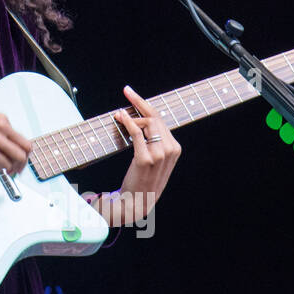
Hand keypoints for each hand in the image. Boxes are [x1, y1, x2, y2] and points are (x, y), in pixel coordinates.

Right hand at [0, 113, 32, 173]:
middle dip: (23, 161)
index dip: (21, 151)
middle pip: (26, 148)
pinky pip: (6, 165)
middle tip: (18, 169)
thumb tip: (7, 149)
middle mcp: (1, 127)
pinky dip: (4, 170)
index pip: (22, 138)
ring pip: (19, 158)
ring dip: (15, 167)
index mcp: (0, 119)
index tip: (17, 159)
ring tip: (8, 172)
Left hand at [104, 85, 181, 225]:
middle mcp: (170, 150)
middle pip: (155, 118)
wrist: (137, 203)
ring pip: (147, 123)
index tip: (133, 94)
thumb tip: (139, 120)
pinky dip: (128, 122)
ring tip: (119, 113)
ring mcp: (158, 155)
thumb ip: (153, 141)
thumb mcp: (155, 159)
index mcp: (174, 148)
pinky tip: (120, 117)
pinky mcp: (145, 159)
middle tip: (127, 91)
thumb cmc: (143, 179)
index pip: (161, 120)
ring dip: (131, 113)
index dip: (146, 105)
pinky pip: (136, 134)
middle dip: (139, 102)